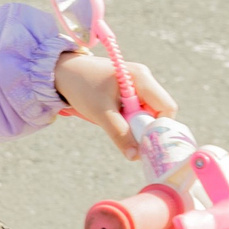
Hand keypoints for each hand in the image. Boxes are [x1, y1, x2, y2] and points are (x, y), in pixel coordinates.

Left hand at [55, 51, 176, 160]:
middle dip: (145, 126)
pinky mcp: (129, 89)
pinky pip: (138, 109)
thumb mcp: (100, 112)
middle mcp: (144, 78)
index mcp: (141, 77)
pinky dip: (128, 118)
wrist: (61, 71)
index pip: (166, 107)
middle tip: (126, 133)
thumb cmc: (81, 86)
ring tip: (114, 121)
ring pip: (148, 112)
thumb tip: (135, 157)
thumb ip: (119, 134)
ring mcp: (137, 83)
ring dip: (134, 123)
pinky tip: (113, 116)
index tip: (142, 139)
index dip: (158, 126)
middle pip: (159, 111)